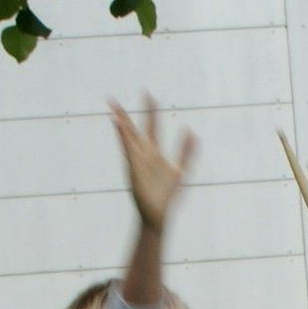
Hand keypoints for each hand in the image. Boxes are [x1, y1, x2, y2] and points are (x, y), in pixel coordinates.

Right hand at [111, 96, 194, 231]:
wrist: (157, 215)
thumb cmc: (166, 196)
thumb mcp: (181, 170)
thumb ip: (187, 151)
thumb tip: (193, 132)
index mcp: (154, 153)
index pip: (152, 127)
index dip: (152, 111)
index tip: (149, 94)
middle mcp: (144, 154)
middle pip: (136, 128)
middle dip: (131, 112)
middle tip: (125, 93)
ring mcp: (138, 160)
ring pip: (127, 137)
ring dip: (121, 121)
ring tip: (113, 107)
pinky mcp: (134, 167)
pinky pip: (127, 148)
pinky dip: (122, 135)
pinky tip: (117, 123)